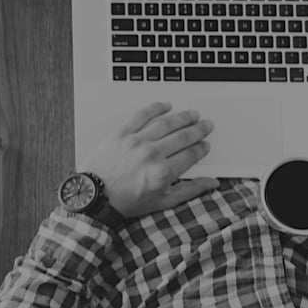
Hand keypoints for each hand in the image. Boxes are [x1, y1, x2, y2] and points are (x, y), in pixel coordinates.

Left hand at [80, 102, 217, 218]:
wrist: (96, 197)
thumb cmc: (126, 201)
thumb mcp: (163, 202)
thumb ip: (190, 190)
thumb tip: (211, 183)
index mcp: (163, 172)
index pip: (191, 154)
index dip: (201, 148)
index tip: (205, 144)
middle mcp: (152, 154)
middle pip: (182, 136)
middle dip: (198, 130)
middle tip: (206, 125)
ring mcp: (136, 142)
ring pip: (166, 123)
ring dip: (182, 117)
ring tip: (192, 114)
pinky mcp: (121, 133)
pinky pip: (141, 115)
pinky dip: (155, 108)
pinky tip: (165, 105)